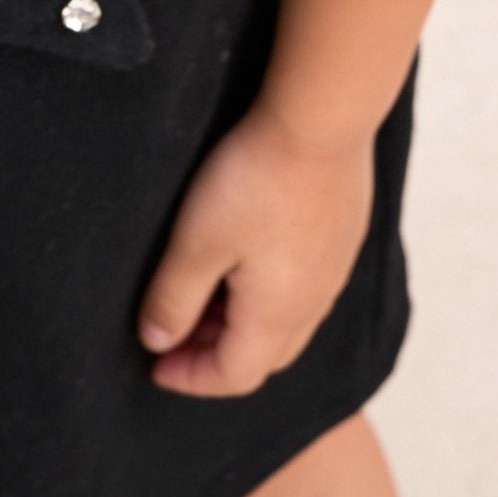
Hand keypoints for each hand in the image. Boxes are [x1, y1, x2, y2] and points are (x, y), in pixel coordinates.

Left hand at [138, 107, 376, 396]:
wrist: (322, 118)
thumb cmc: (255, 179)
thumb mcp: (196, 243)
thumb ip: (172, 299)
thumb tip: (157, 342)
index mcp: (277, 316)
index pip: (234, 376)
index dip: (190, 378)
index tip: (154, 365)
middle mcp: (314, 303)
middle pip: (263, 355)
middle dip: (215, 353)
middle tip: (174, 329)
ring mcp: (334, 270)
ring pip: (286, 321)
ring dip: (241, 321)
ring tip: (203, 288)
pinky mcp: (343, 236)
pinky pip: (304, 286)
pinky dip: (267, 291)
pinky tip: (246, 253)